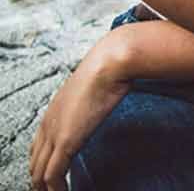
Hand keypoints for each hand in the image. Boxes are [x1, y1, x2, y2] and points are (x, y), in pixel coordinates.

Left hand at [29, 38, 130, 190]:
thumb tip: (104, 100)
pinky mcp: (65, 142)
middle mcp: (48, 124)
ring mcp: (54, 134)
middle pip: (34, 162)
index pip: (38, 146)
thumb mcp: (94, 87)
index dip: (40, 163)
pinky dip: (56, 189)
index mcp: (53, 111)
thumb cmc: (108, 70)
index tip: (49, 175)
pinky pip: (53, 175)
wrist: (109, 65)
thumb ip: (91, 99)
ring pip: (39, 172)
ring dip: (45, 188)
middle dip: (39, 180)